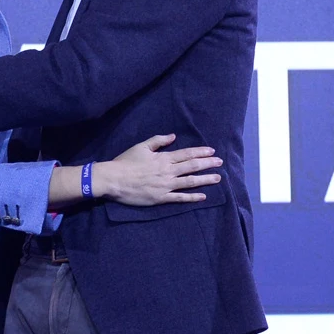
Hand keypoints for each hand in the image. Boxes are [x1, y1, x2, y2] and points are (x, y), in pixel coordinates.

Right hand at [94, 134, 221, 205]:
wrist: (114, 179)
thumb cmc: (125, 162)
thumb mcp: (140, 147)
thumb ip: (157, 141)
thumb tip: (173, 136)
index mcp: (163, 158)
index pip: (186, 154)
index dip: (201, 152)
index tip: (212, 151)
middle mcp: (168, 171)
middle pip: (192, 166)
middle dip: (208, 164)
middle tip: (220, 162)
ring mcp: (166, 185)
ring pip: (190, 182)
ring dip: (205, 179)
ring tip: (217, 178)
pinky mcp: (161, 198)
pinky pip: (180, 198)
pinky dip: (192, 197)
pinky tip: (203, 196)